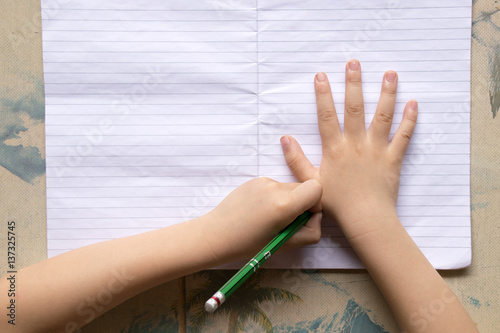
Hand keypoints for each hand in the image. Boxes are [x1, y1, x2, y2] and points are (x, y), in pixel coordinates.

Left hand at [202, 177, 321, 262]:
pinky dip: (273, 197)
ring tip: (268, 218)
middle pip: (302, 188)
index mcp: (284, 204)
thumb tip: (316, 215)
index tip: (302, 217)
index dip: (314, 203)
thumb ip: (310, 231)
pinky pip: (274, 186)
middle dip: (300, 204)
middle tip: (283, 223)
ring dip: (286, 201)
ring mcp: (263, 181)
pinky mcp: (255, 180)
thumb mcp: (286, 244)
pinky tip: (259, 211)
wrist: (217, 234)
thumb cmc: (250, 244)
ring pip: (288, 188)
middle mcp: (275, 188)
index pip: (316, 189)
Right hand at [280, 60, 417, 238]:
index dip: (323, 95)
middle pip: (355, 108)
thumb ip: (296, 160)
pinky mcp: (393, 158)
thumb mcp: (311, 182)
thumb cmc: (336, 203)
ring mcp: (376, 149)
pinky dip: (409, 119)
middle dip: (354, 83)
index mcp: (335, 148)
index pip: (327, 116)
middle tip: (354, 62)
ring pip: (383, 116)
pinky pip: (403, 136)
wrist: (365, 219)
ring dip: (386, 93)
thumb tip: (284, 139)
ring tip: (389, 73)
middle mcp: (356, 144)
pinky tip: (414, 103)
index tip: (321, 75)